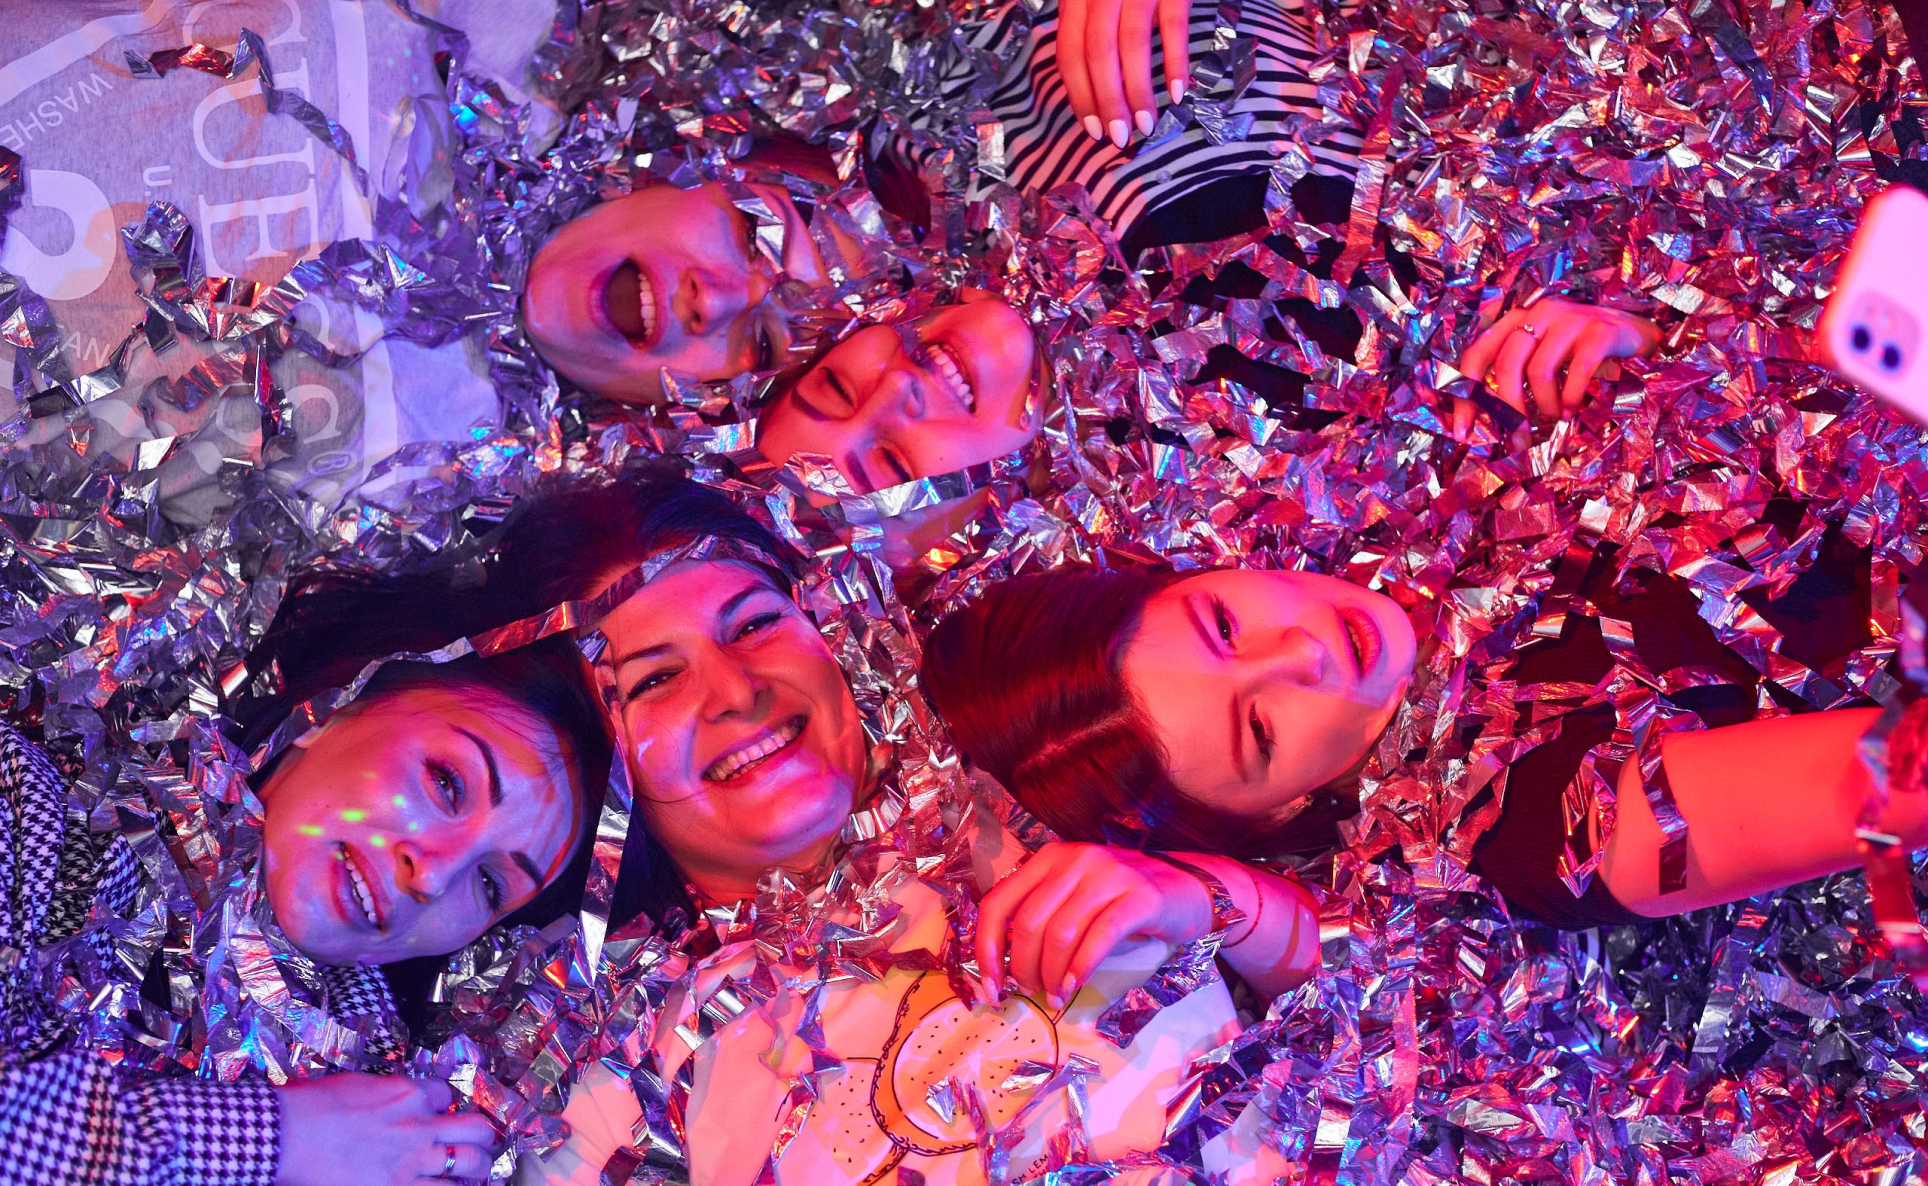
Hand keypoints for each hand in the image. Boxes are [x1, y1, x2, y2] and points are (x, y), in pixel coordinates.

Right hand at [274, 1074, 499, 1185]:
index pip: (445, 1095)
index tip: (439, 1117)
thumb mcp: (353, 1085)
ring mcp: (413, 1158)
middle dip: (481, 1137)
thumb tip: (380, 1099)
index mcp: (406, 1093)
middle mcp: (419, 1124)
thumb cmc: (308, 1106)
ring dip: (479, 1168)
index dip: (444, 1107)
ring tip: (478, 1173)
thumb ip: (378, 1094)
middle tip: (478, 1145)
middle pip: (474, 1128)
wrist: (289, 1132)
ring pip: (470, 1162)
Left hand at [973, 843, 1212, 1008]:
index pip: (997, 903)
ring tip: (1055, 995)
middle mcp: (1074, 859)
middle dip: (1023, 967)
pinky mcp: (1139, 896)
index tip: (990, 986)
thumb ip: (1040, 915)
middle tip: (1031, 990)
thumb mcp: (1073, 896)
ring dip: (1052, 974)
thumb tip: (1000, 962)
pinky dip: (1081, 968)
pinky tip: (1074, 986)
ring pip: (1061, 933)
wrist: (1186, 888)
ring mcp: (1108, 874)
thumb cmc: (1121, 900)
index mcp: (1048, 858)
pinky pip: (1099, 937)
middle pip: (1028, 923)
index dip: (985, 949)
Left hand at [1058, 0, 1192, 146]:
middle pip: (1097, 54)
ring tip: (1146, 125)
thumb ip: (1082, 20)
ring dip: (1138, 92)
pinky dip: (1175, 62)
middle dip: (1107, 102)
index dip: (1078, 94)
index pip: (1069, 51)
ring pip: (1130, 45)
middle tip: (1119, 137)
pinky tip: (1177, 93)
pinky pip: (1173, 26)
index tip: (1090, 128)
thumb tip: (1083, 73)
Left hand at [1455, 297, 1660, 434]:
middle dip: (1507, 410)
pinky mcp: (1600, 330)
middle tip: (1517, 439)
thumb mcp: (1542, 358)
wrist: (1635, 333)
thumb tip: (1488, 422)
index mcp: (1517, 319)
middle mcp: (1540, 312)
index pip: (1477, 355)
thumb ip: (1514, 378)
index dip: (1465, 395)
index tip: (1462, 432)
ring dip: (1544, 405)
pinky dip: (1571, 397)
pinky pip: (1578, 370)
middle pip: (1506, 365)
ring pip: (1539, 370)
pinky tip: (1572, 411)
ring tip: (1555, 418)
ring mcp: (1571, 318)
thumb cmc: (1580, 352)